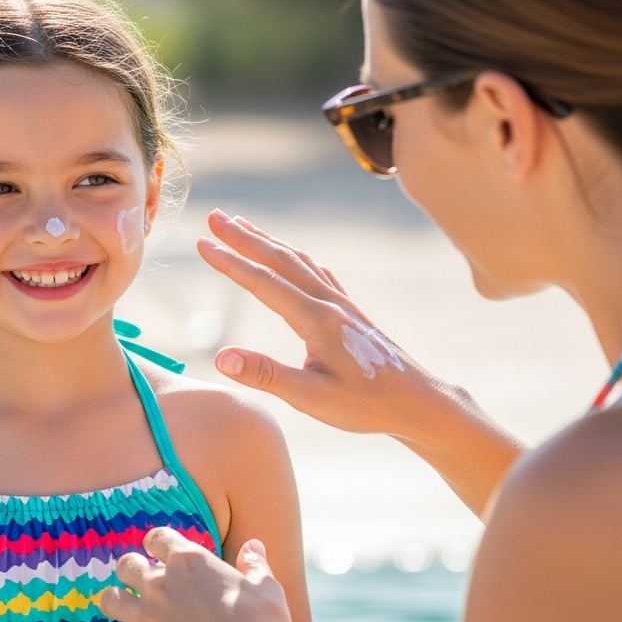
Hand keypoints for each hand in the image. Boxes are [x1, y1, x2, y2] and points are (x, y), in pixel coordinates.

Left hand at [89, 528, 292, 621]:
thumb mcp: (267, 588)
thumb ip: (255, 564)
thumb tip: (254, 546)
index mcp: (189, 560)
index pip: (157, 537)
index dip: (156, 544)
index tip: (159, 553)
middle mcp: (160, 582)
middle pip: (126, 564)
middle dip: (131, 571)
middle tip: (140, 583)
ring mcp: (145, 615)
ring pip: (109, 598)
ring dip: (114, 601)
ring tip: (121, 608)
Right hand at [198, 210, 524, 513]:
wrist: (419, 402)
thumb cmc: (367, 405)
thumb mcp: (312, 399)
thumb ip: (266, 376)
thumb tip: (220, 357)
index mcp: (316, 320)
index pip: (264, 283)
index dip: (230, 263)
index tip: (202, 243)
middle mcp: (328, 303)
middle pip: (279, 260)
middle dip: (243, 237)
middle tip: (213, 216)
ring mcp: (341, 304)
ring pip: (298, 261)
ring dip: (266, 241)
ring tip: (241, 226)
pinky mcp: (350, 312)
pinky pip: (315, 271)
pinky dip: (293, 256)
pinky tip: (291, 256)